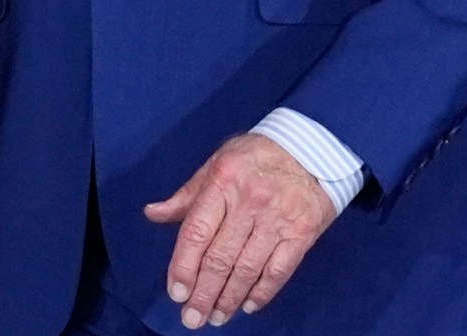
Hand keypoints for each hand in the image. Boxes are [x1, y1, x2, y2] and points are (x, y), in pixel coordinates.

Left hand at [145, 133, 337, 327]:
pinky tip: (248, 306)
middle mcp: (249, 202)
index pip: (196, 232)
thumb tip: (153, 213)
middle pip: (220, 258)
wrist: (314, 147)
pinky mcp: (302, 233)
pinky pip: (278, 271)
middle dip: (203, 293)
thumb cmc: (257, 155)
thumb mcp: (217, 163)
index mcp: (223, 182)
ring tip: (216, 317)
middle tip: (192, 318)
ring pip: (247, 269)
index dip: (184, 266)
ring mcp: (278, 219)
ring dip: (229, 298)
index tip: (176, 293)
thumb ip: (187, 195)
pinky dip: (262, 292)